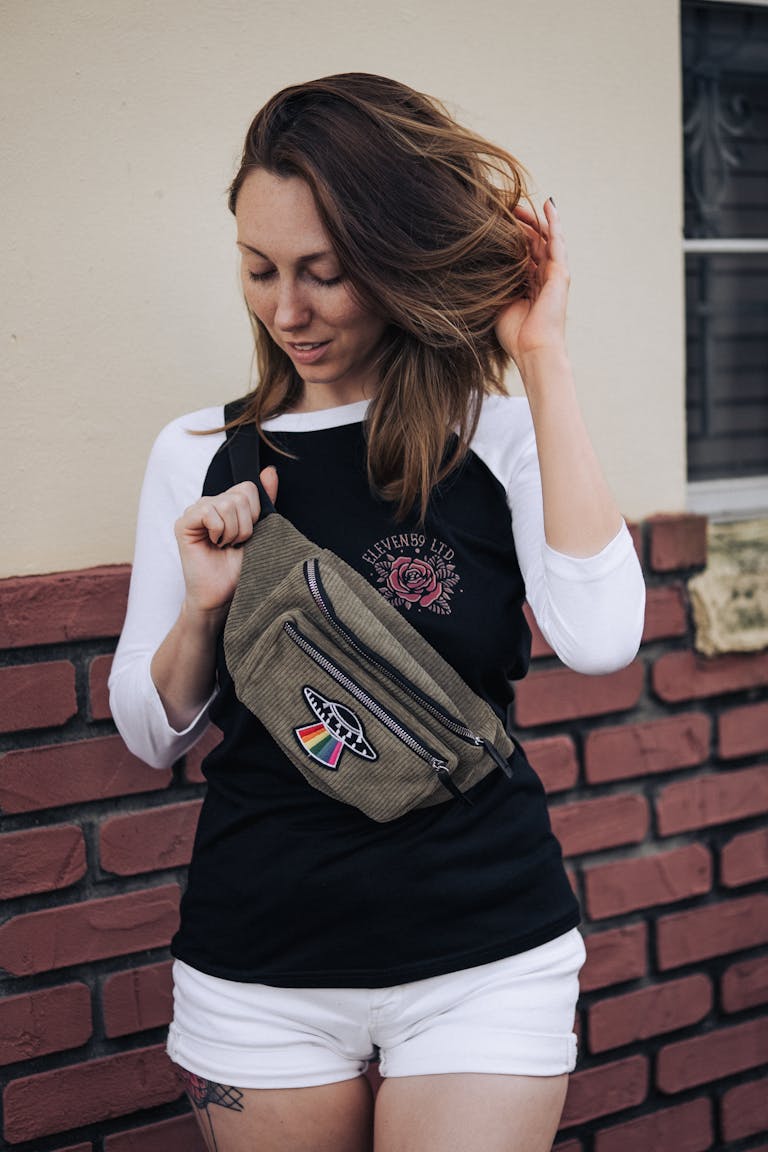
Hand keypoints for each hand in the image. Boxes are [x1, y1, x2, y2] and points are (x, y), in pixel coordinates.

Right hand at [174, 467, 278, 615]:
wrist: (222, 595)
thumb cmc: (238, 568)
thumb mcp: (258, 531)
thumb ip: (264, 501)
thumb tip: (270, 471)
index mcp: (227, 503)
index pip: (249, 489)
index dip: (255, 515)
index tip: (247, 536)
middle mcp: (209, 503)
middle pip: (239, 496)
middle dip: (245, 526)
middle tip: (234, 544)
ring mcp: (195, 511)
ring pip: (226, 504)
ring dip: (233, 531)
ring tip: (224, 546)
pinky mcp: (183, 523)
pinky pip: (209, 512)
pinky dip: (218, 531)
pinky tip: (213, 544)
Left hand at [494, 198, 569, 369]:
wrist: (533, 350)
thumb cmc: (515, 335)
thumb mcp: (498, 303)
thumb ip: (494, 284)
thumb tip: (476, 267)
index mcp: (528, 285)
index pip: (520, 254)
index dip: (509, 238)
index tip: (494, 224)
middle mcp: (542, 277)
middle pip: (532, 243)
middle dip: (520, 225)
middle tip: (504, 208)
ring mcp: (553, 274)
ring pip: (544, 238)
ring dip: (533, 219)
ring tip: (520, 203)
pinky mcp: (560, 273)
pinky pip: (557, 242)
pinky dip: (554, 223)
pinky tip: (549, 206)